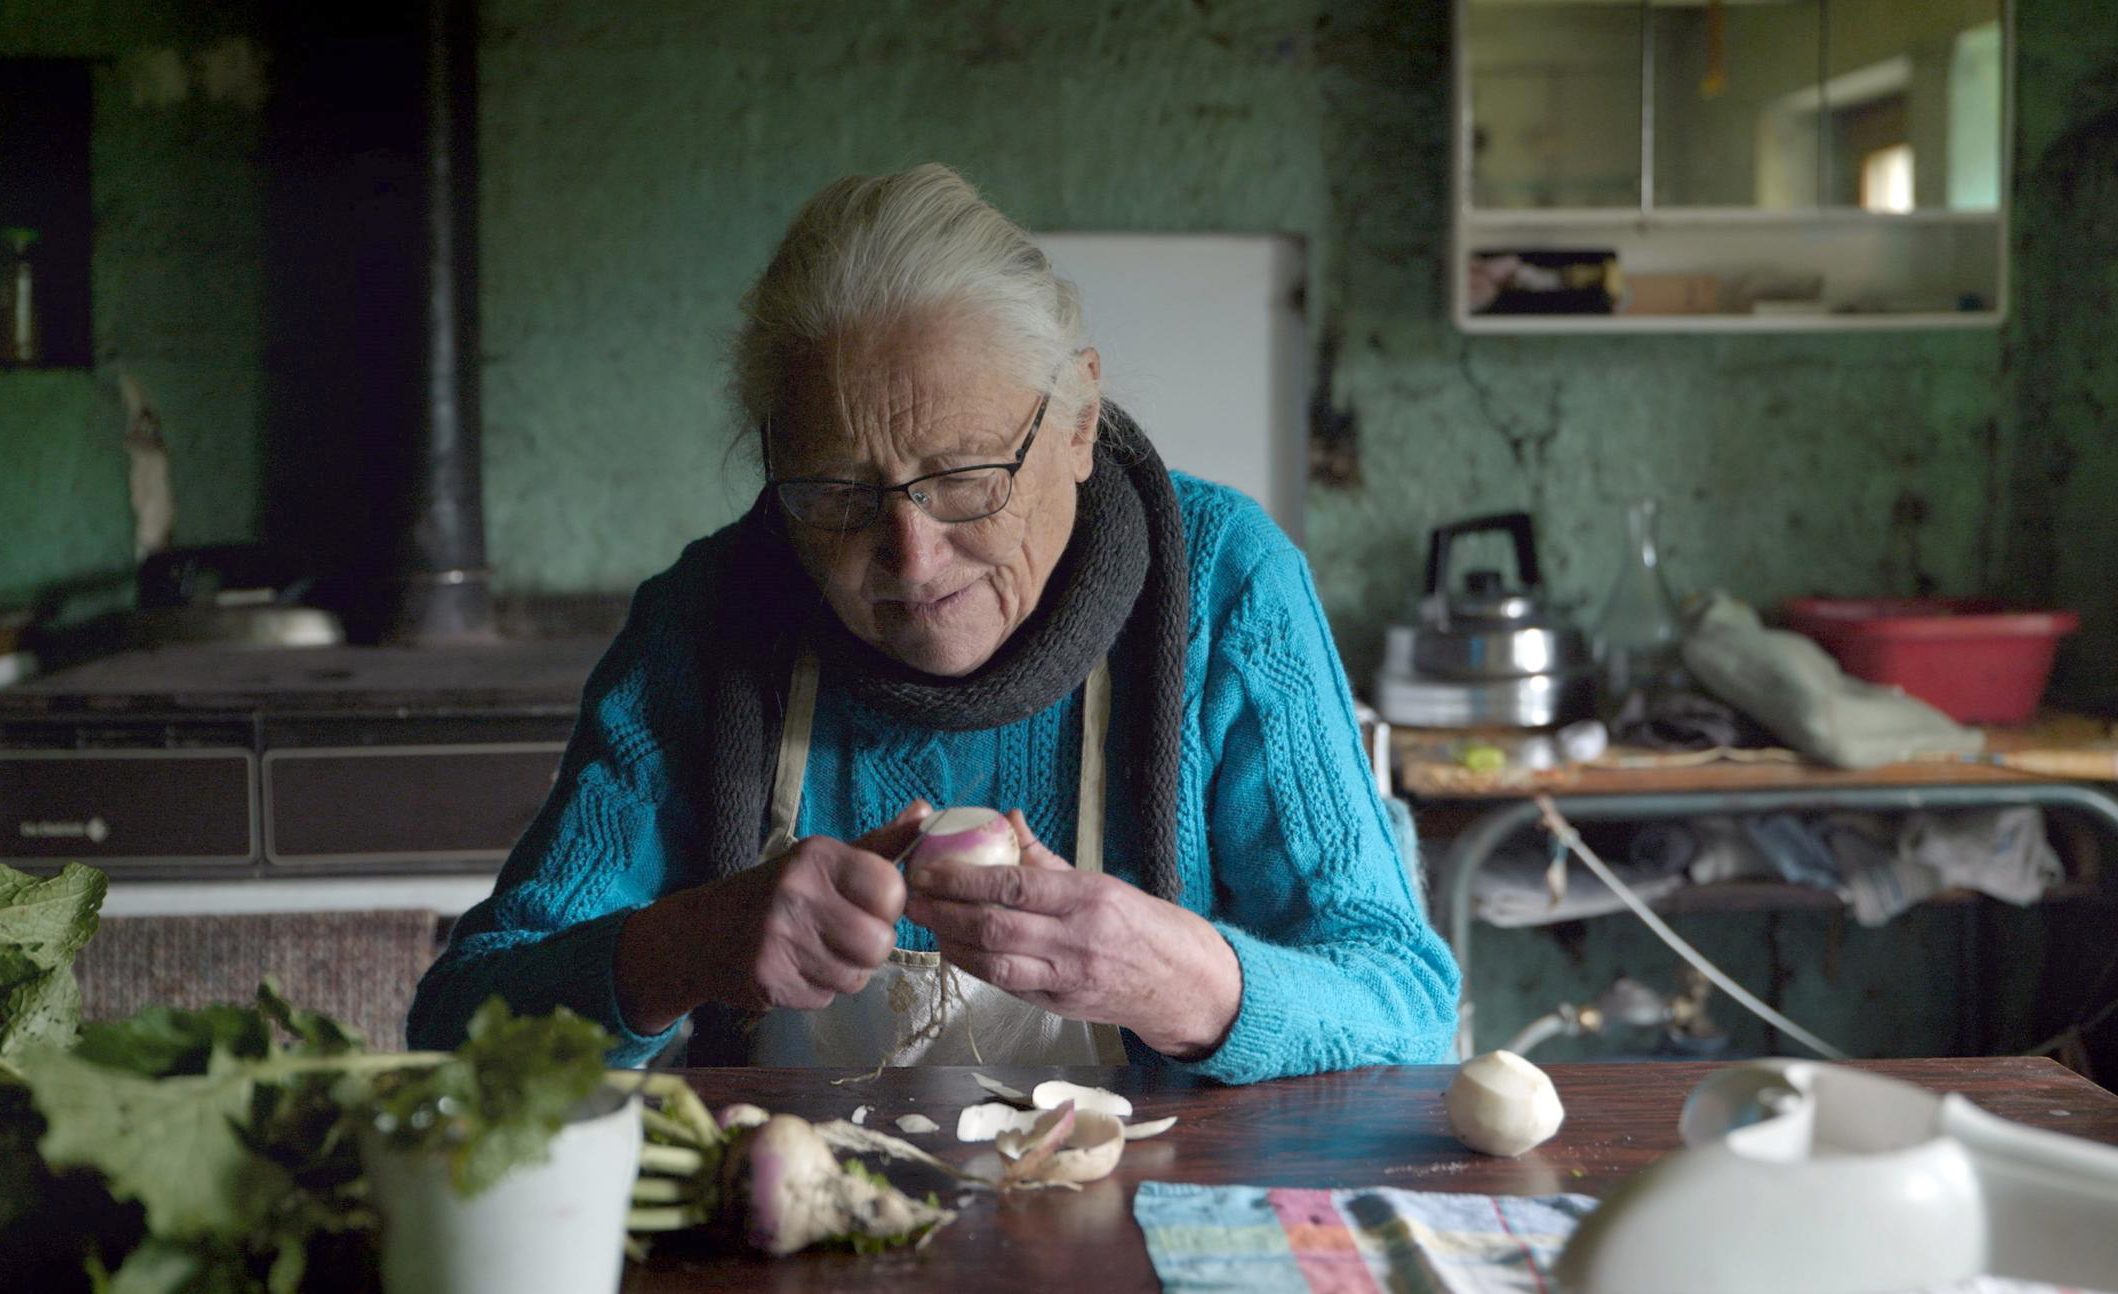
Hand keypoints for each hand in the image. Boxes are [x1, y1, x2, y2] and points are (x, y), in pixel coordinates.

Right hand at [615, 801, 927, 1032]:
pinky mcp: (768, 979)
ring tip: (818, 950)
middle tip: (845, 934)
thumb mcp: (824, 860)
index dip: (889, 905)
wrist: (703, 933)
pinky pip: (826, 997)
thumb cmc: (778, 891)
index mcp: (817, 856)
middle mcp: (796, 892)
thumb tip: (927, 813)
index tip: (869, 904)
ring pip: (856, 977)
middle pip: (879, 943)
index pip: (891, 889)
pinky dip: (819, 989)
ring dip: (846, 971)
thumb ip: (880, 843)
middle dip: (871, 947)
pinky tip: (797, 968)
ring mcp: (779, 938)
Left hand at [903, 812, 1241, 1059]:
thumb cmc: (1139, 924)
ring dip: (951, 944)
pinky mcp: (1059, 1007)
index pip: (1015, 885)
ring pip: (994, 963)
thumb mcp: (1099, 881)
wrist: (1181, 983)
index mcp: (1087, 898)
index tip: (930, 867)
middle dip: (944, 912)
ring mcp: (1066, 978)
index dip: (964, 878)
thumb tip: (1005, 820)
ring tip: (925, 925)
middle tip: (912, 897)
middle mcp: (1076, 940)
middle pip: (995, 927)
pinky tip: (954, 951)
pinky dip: (975, 968)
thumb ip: (1046, 857)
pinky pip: (1007, 986)